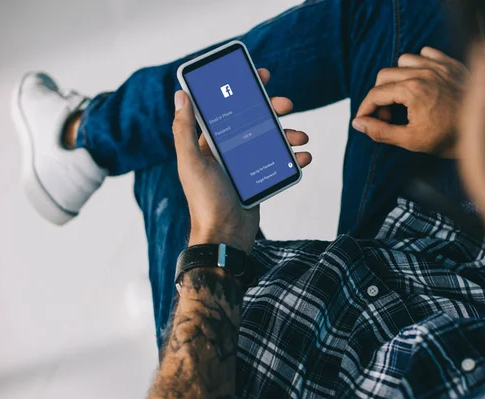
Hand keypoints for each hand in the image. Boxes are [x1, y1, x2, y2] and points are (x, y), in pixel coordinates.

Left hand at [172, 69, 311, 253]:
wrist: (225, 236)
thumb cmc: (205, 200)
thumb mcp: (191, 162)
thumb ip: (184, 130)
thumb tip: (180, 95)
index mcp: (210, 142)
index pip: (227, 108)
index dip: (243, 90)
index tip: (260, 76)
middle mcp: (228, 150)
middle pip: (254, 120)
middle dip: (272, 110)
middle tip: (287, 104)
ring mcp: (245, 165)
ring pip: (271, 140)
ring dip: (289, 134)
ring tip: (302, 137)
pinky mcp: (260, 179)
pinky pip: (280, 162)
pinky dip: (293, 158)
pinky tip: (304, 156)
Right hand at [352, 47, 467, 158]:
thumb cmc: (450, 138)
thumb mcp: (411, 140)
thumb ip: (380, 132)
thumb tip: (358, 123)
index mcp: (411, 91)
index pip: (375, 94)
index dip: (365, 109)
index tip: (364, 120)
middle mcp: (423, 73)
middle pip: (385, 75)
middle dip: (379, 96)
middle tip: (387, 116)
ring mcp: (438, 66)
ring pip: (403, 61)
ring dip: (397, 78)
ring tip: (403, 99)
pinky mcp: (451, 64)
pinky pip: (427, 53)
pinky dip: (419, 65)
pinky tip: (422, 82)